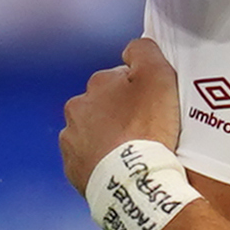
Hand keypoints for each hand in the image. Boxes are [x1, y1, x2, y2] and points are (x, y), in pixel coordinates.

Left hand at [60, 37, 185, 188]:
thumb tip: (132, 49)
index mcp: (96, 84)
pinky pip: (89, 160)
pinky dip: (103, 161)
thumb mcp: (158, 76)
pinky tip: (121, 167)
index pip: (121, 79)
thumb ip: (144, 51)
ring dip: (109, 138)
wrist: (134, 181)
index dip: (141, 92)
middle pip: (105, 106)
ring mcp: (72, 141)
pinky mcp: (73, 169)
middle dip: (121, 114)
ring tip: (134, 152)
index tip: (154, 107)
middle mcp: (77, 108)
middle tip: (146, 130)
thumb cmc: (148, 128)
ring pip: (95, 133)